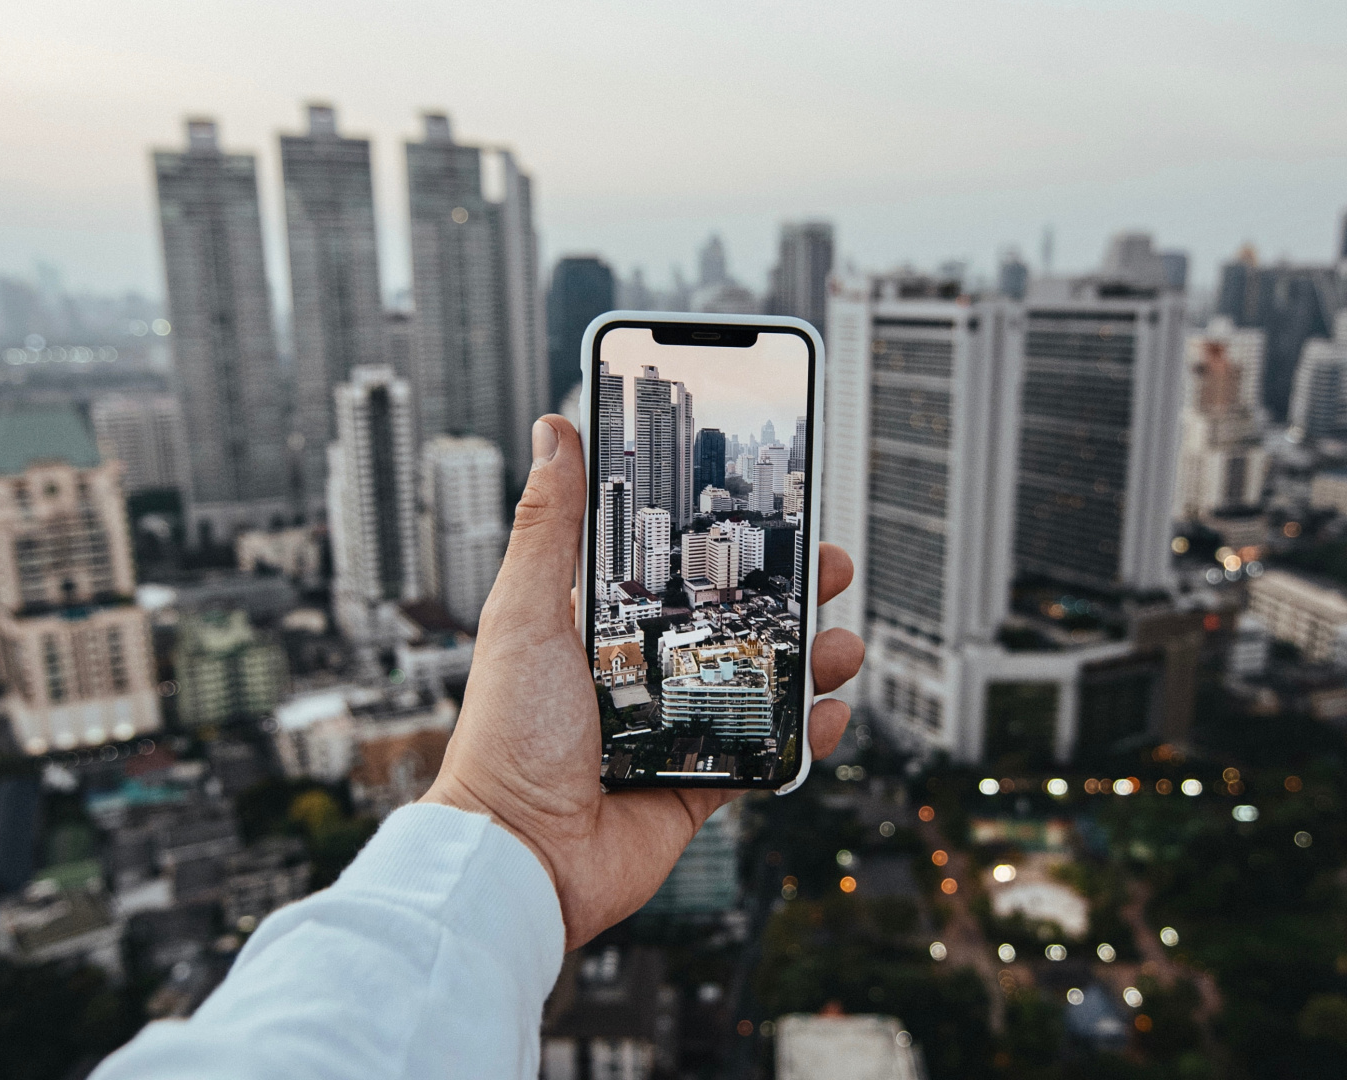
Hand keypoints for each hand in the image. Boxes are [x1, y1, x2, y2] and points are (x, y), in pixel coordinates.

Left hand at [423, 414, 864, 948]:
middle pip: (732, 619)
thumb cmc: (506, 736)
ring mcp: (673, 729)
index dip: (726, 538)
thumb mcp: (526, 612)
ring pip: (761, 682)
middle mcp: (640, 672)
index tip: (772, 506)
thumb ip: (548, 524)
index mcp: (600, 626)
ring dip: (810, 660)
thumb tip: (552, 430)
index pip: (675, 566)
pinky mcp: (698, 785)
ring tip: (840, 644)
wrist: (518, 857)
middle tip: (828, 565)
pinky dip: (804, 736)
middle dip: (788, 592)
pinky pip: (764, 754)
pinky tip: (829, 714)